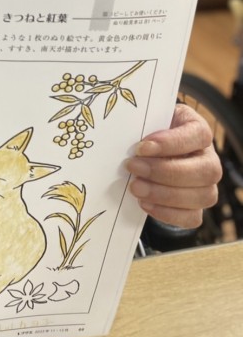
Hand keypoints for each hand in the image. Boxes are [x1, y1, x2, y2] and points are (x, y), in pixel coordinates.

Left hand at [126, 103, 221, 227]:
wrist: (144, 154)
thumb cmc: (148, 131)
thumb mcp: (147, 119)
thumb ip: (144, 123)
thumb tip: (127, 135)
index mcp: (198, 130)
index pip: (199, 135)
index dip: (172, 143)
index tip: (142, 147)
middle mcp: (208, 159)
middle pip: (206, 170)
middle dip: (165, 172)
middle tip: (133, 167)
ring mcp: (206, 186)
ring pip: (203, 196)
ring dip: (165, 195)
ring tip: (135, 188)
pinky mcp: (195, 207)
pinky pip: (192, 217)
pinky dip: (168, 213)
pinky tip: (144, 203)